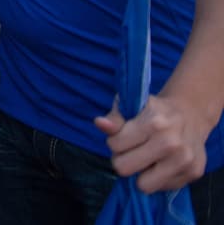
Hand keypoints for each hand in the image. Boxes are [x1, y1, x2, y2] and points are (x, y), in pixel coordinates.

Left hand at [95, 93, 211, 192]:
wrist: (190, 114)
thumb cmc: (154, 110)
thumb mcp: (131, 106)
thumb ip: (114, 118)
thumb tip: (99, 123)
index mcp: (153, 122)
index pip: (115, 146)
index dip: (114, 142)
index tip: (123, 137)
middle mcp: (171, 142)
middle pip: (124, 168)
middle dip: (123, 160)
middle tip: (133, 151)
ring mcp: (184, 159)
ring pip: (144, 185)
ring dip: (141, 174)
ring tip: (147, 159)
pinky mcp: (194, 173)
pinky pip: (162, 188)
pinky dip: (158, 178)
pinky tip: (163, 163)